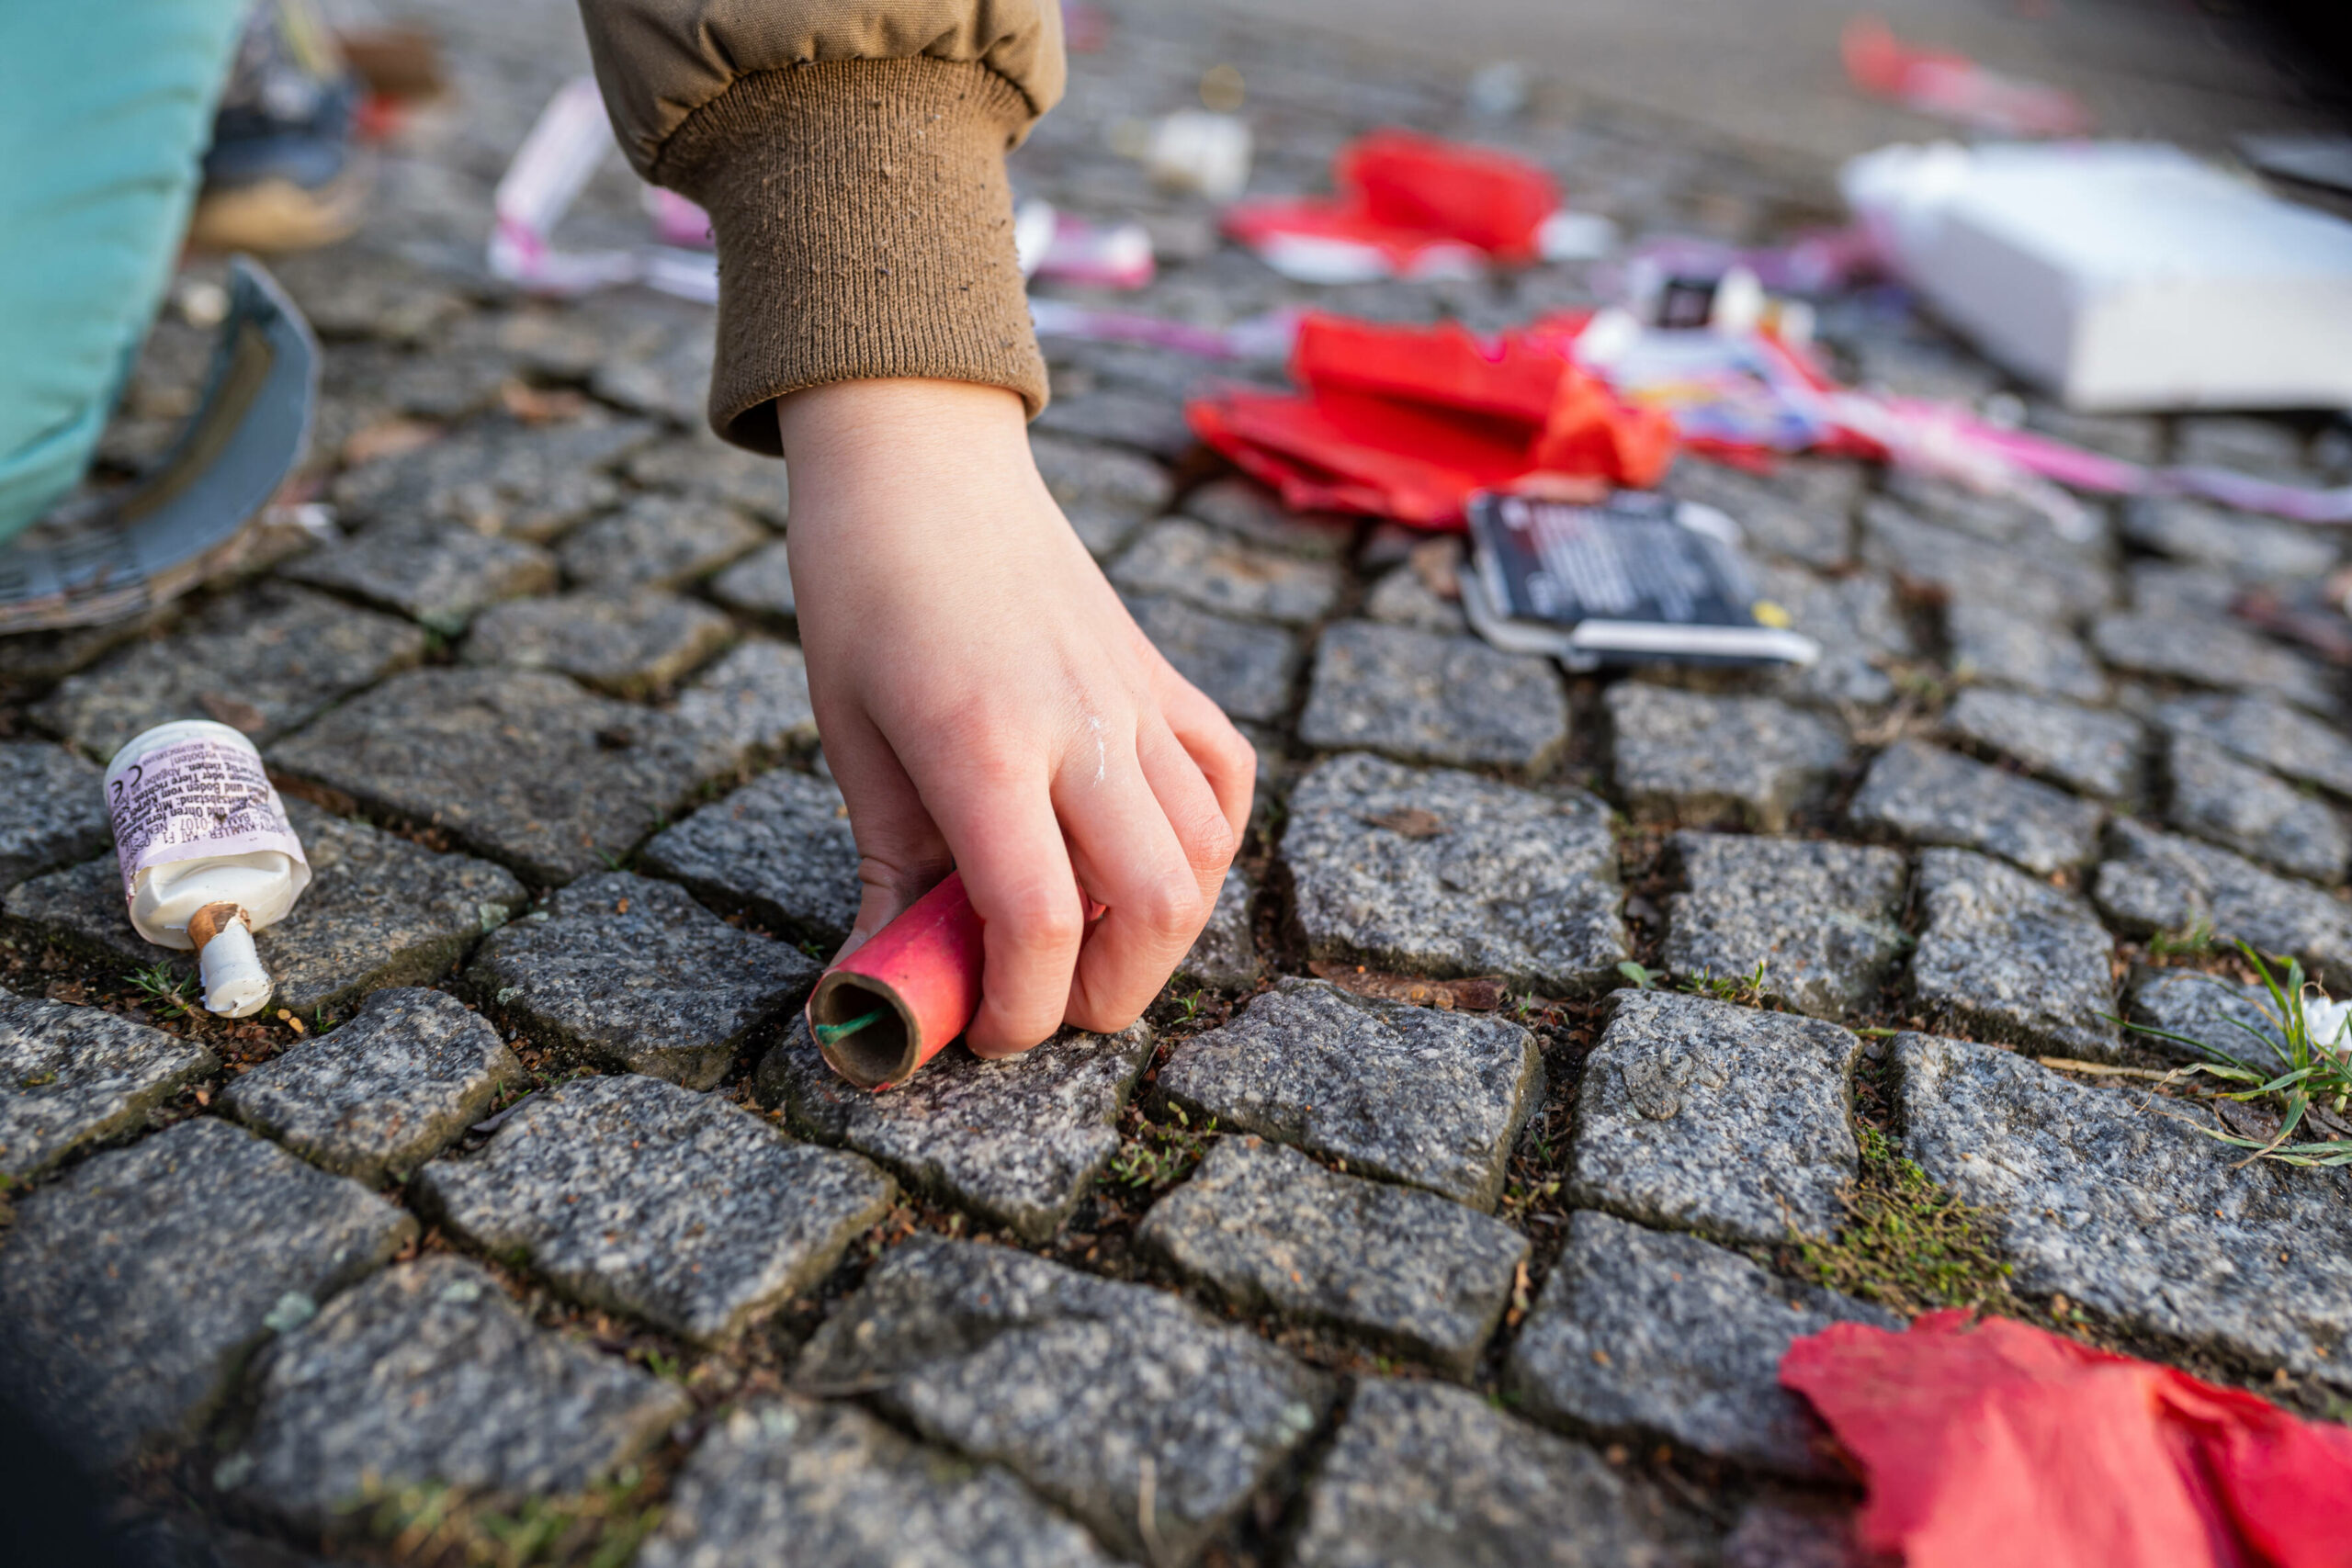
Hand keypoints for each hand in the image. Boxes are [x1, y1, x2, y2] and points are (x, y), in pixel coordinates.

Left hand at [779, 379, 1253, 1054]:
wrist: (923, 459)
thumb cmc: (862, 593)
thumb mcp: (851, 738)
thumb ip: (890, 873)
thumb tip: (882, 990)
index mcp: (980, 743)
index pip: (1039, 918)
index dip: (1022, 1008)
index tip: (988, 1030)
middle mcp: (1079, 723)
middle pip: (1154, 904)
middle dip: (1110, 995)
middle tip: (1051, 1007)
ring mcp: (1134, 695)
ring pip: (1206, 853)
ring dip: (1161, 932)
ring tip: (1095, 946)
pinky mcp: (1162, 674)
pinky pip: (1224, 778)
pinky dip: (1208, 843)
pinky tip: (1155, 863)